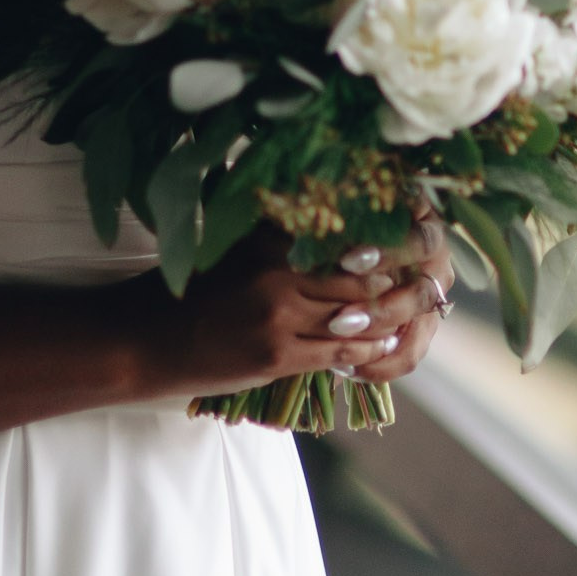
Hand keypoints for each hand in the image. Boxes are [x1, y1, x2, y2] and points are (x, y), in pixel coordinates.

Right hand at [138, 209, 452, 400]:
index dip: (387, 233)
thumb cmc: (190, 290)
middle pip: (361, 273)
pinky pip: (340, 352)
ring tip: (414, 311)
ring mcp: (278, 314)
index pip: (343, 229)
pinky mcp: (277, 354)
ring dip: (391, 316)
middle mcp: (276, 269)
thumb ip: (278, 234)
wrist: (145, 339)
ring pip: (357, 315)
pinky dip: (367, 350)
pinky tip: (382, 345)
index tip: (417, 229)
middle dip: (402, 275)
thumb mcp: (232, 246)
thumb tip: (334, 221)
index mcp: (267, 236)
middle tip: (431, 274)